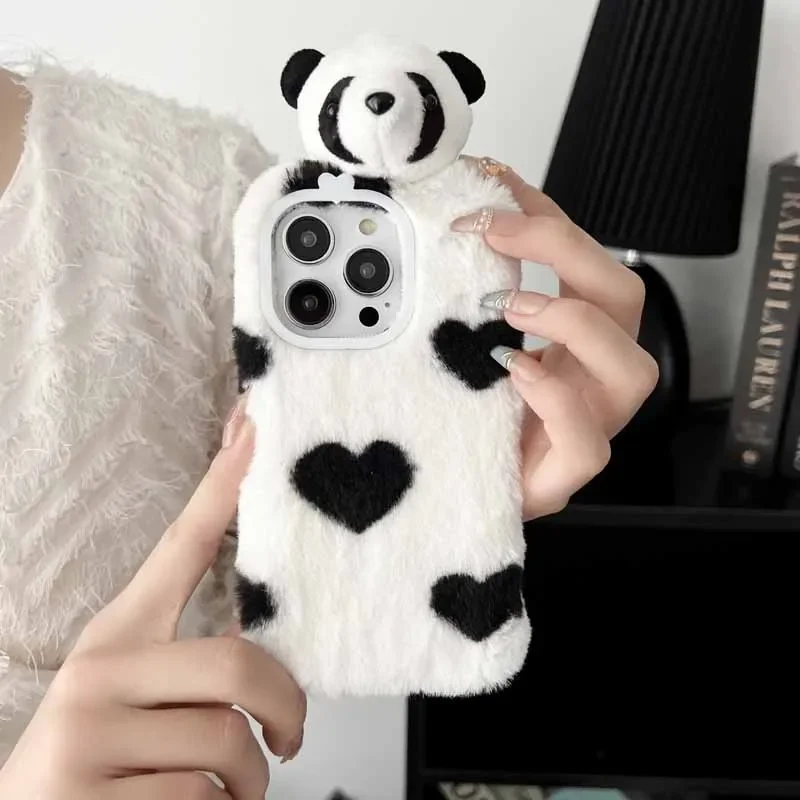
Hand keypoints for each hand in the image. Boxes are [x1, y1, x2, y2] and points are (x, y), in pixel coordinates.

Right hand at [0, 398, 305, 799]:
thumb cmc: (93, 768)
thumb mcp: (133, 703)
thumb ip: (187, 669)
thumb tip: (254, 649)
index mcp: (114, 638)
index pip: (180, 546)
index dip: (223, 487)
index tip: (254, 430)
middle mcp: (96, 673)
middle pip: (236, 665)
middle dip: (285, 710)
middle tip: (290, 739)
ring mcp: (84, 735)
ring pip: (228, 743)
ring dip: (251, 783)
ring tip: (231, 793)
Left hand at [456, 156, 658, 519]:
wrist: (445, 495)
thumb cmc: (460, 417)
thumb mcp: (459, 344)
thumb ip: (465, 299)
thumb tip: (445, 228)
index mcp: (572, 342)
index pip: (584, 263)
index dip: (550, 218)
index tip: (497, 186)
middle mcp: (589, 379)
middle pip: (623, 298)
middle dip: (564, 249)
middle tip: (493, 231)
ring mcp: (586, 429)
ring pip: (632, 370)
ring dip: (573, 321)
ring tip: (509, 307)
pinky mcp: (562, 479)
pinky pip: (590, 446)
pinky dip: (558, 401)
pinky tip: (516, 373)